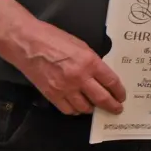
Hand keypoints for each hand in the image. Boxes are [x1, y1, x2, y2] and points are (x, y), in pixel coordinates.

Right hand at [0, 0, 124, 114]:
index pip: (111, 82)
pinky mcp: (51, 94)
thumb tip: (102, 75)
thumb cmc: (54, 40)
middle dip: (112, 106)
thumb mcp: (82, 46)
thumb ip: (93, 62)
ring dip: (92, 108)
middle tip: (117, 109)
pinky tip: (78, 107)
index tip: (122, 96)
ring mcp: (64, 88)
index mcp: (90, 62)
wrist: (28, 44)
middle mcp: (79, 77)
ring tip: (95, 106)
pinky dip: (75, 110)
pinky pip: (67, 109)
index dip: (119, 91)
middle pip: (101, 98)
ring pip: (84, 107)